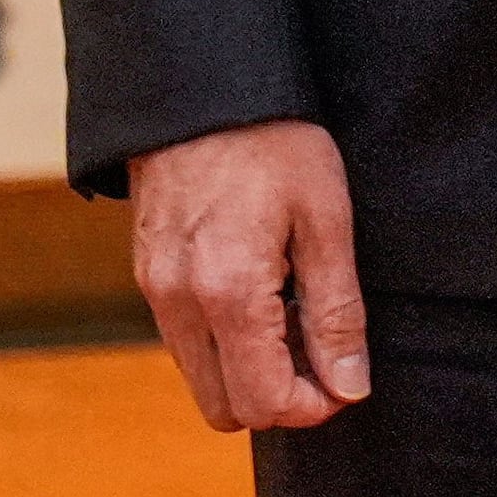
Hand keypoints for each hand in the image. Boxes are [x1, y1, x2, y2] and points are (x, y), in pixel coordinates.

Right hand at [131, 117, 368, 433]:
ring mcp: (155, 291)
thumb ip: (337, 312)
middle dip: (279, 397)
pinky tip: (263, 296)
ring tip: (297, 316)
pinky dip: (225, 343)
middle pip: (226, 409)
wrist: (204, 88)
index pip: (264, 403)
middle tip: (325, 352)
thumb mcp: (327, 220)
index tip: (346, 379)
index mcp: (227, 293)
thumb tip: (349, 387)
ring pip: (201, 379)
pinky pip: (185, 343)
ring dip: (250, 372)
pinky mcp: (147, 275)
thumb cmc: (275, 143)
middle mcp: (178, 304)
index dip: (314, 406)